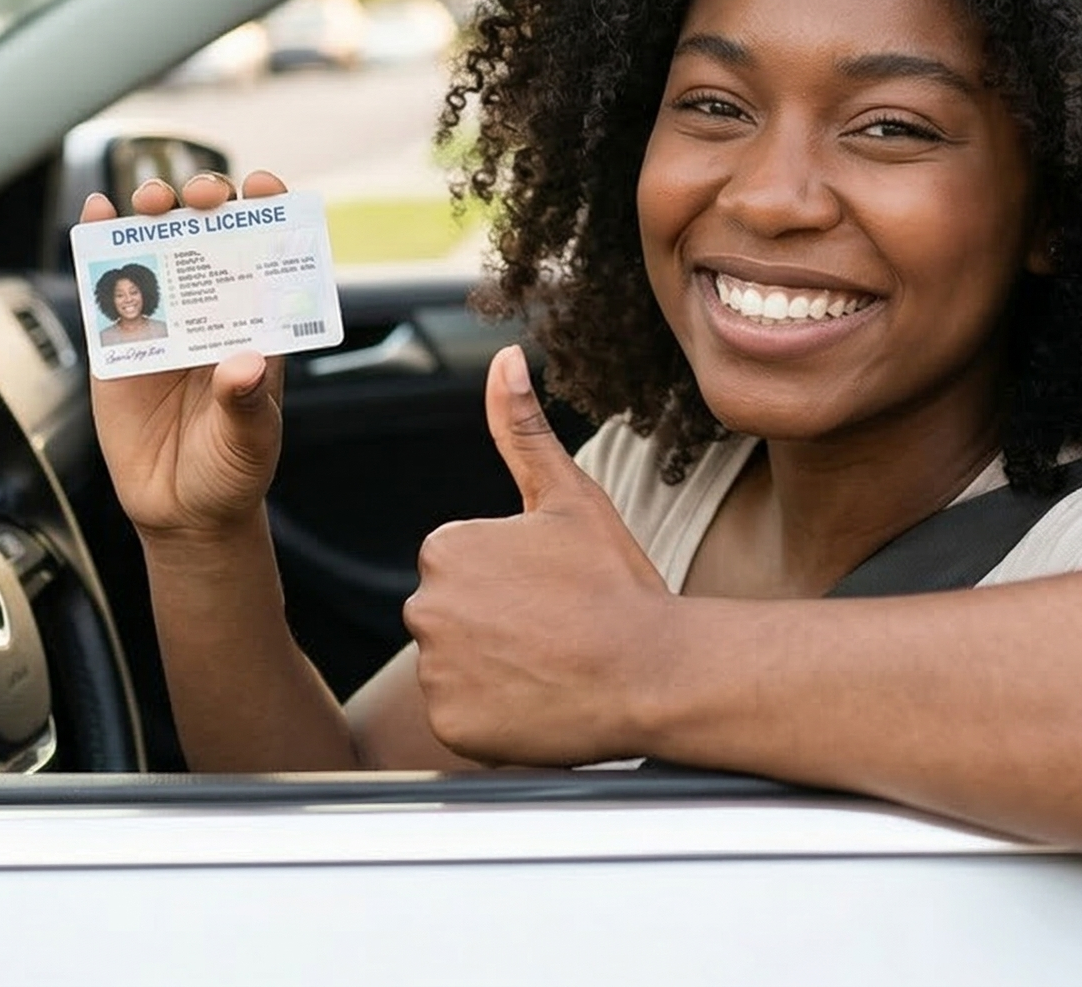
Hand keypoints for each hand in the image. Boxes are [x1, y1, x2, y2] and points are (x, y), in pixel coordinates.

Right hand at [82, 170, 290, 542]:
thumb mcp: (251, 441)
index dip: (268, 213)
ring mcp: (162, 323)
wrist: (180, 512)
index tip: (262, 189)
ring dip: (152, 214)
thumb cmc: (232, 471)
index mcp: (256, 325)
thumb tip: (245, 364)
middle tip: (200, 197)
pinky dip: (98, 247)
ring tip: (150, 201)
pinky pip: (107, 288)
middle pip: (209, 238)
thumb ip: (248, 402)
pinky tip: (95, 215)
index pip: (268, 254)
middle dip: (205, 203)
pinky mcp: (117, 343)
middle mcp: (210, 313)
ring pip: (156, 250)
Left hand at [406, 346, 677, 765]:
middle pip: (453, 619)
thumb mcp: (571, 498)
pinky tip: (536, 703)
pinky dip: (491, 717)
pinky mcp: (450, 724)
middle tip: (555, 635)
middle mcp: (425, 607)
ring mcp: (436, 670)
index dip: (512, 585)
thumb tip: (503, 358)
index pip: (462, 571)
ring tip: (550, 669)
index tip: (552, 595)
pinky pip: (460, 718)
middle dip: (495, 627)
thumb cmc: (618, 585)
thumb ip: (523, 430)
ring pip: (456, 668)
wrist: (655, 672)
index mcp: (446, 548)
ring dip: (492, 672)